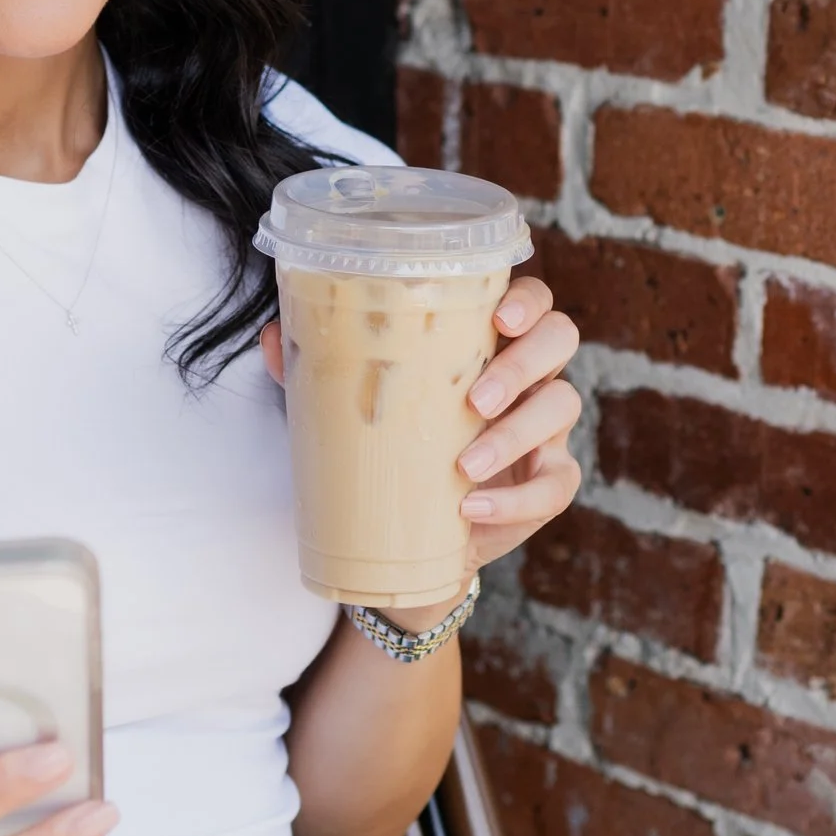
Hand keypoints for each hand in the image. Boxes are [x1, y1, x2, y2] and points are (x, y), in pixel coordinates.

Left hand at [259, 272, 582, 592]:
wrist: (406, 535)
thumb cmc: (389, 446)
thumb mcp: (354, 405)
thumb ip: (320, 368)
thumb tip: (273, 334)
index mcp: (489, 343)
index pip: (530, 300)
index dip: (527, 300)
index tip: (498, 316)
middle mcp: (528, 376)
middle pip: (560, 339)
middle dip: (524, 363)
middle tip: (474, 398)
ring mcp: (545, 430)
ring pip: (562, 407)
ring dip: (514, 434)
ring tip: (463, 464)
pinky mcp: (547, 484)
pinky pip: (557, 485)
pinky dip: (517, 500)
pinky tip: (471, 510)